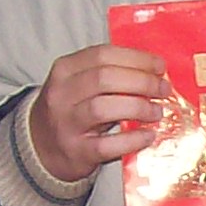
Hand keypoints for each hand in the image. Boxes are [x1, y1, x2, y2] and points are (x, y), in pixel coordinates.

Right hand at [28, 43, 166, 185]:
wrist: (41, 147)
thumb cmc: (70, 110)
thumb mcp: (79, 84)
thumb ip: (109, 73)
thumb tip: (153, 71)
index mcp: (64, 69)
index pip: (103, 55)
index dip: (136, 58)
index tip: (159, 66)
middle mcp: (61, 94)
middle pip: (105, 78)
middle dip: (142, 82)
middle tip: (164, 90)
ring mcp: (67, 124)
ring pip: (104, 108)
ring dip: (138, 107)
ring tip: (157, 112)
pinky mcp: (77, 151)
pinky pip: (108, 145)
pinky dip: (132, 139)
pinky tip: (148, 135)